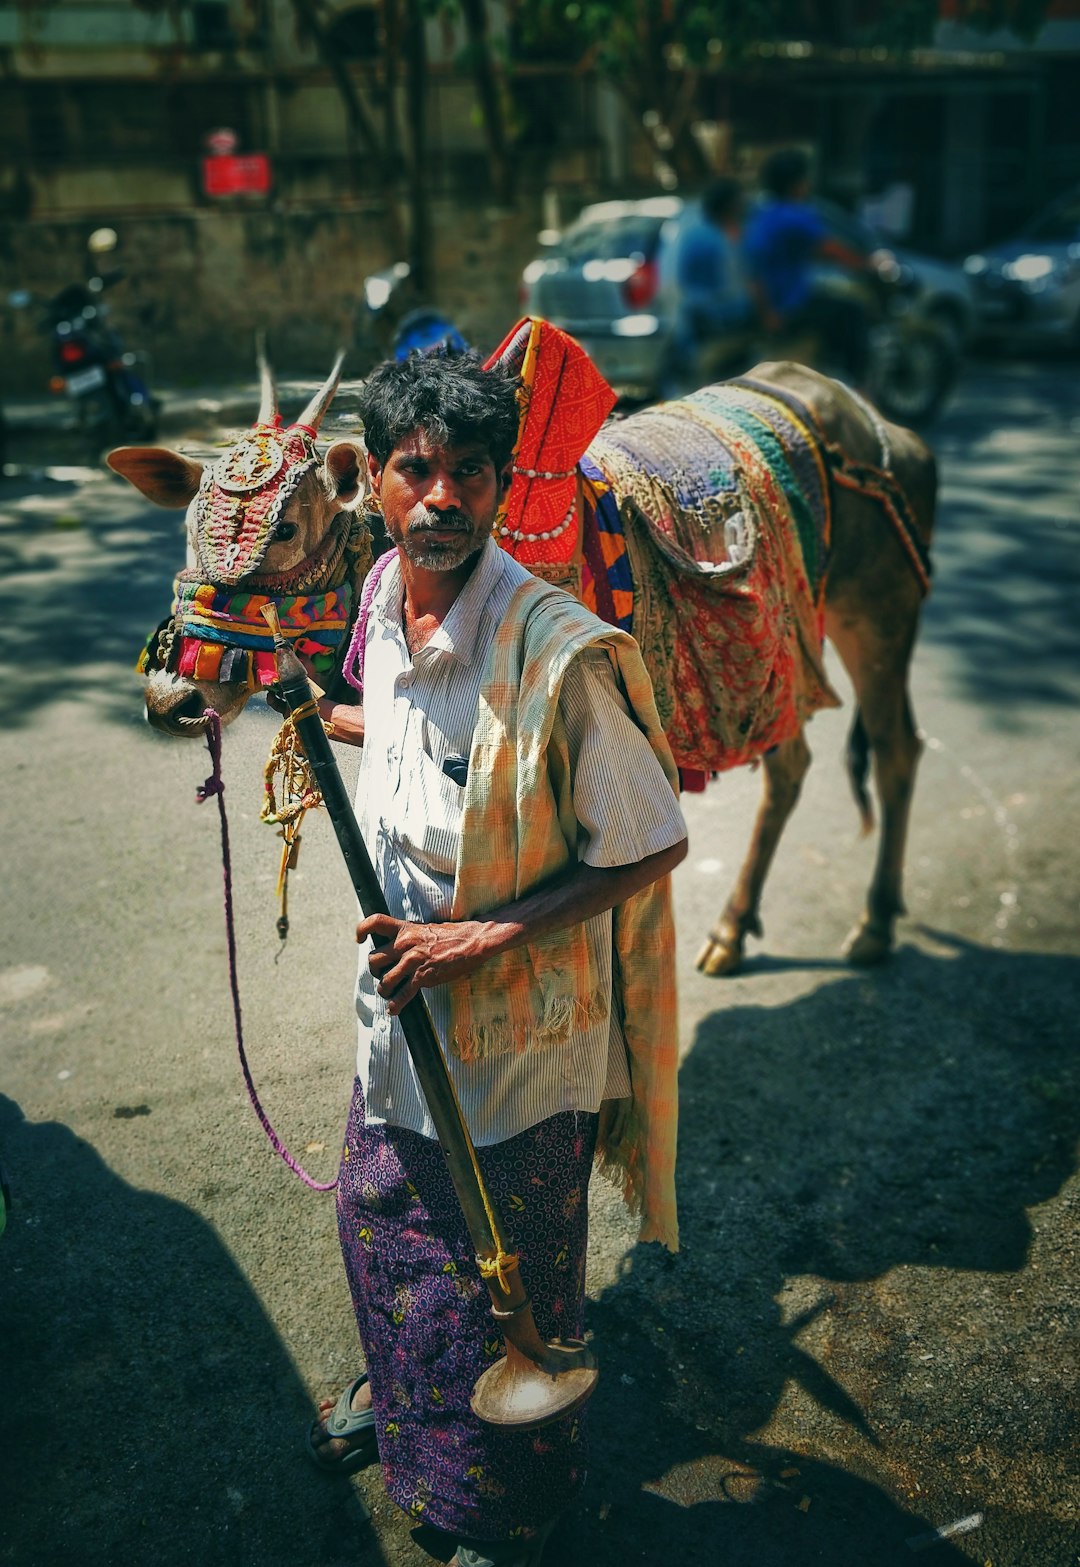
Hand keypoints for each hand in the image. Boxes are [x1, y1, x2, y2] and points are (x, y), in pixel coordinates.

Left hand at [356, 913, 495, 1013]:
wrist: (473, 941)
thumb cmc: (452, 935)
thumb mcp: (425, 929)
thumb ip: (408, 937)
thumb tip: (396, 948)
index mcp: (406, 929)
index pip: (375, 922)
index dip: (362, 930)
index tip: (359, 939)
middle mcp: (405, 944)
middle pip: (374, 959)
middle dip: (376, 970)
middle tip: (383, 974)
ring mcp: (413, 961)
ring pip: (384, 980)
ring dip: (384, 989)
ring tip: (389, 991)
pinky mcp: (423, 977)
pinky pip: (402, 994)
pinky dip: (396, 1005)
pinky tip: (394, 1009)